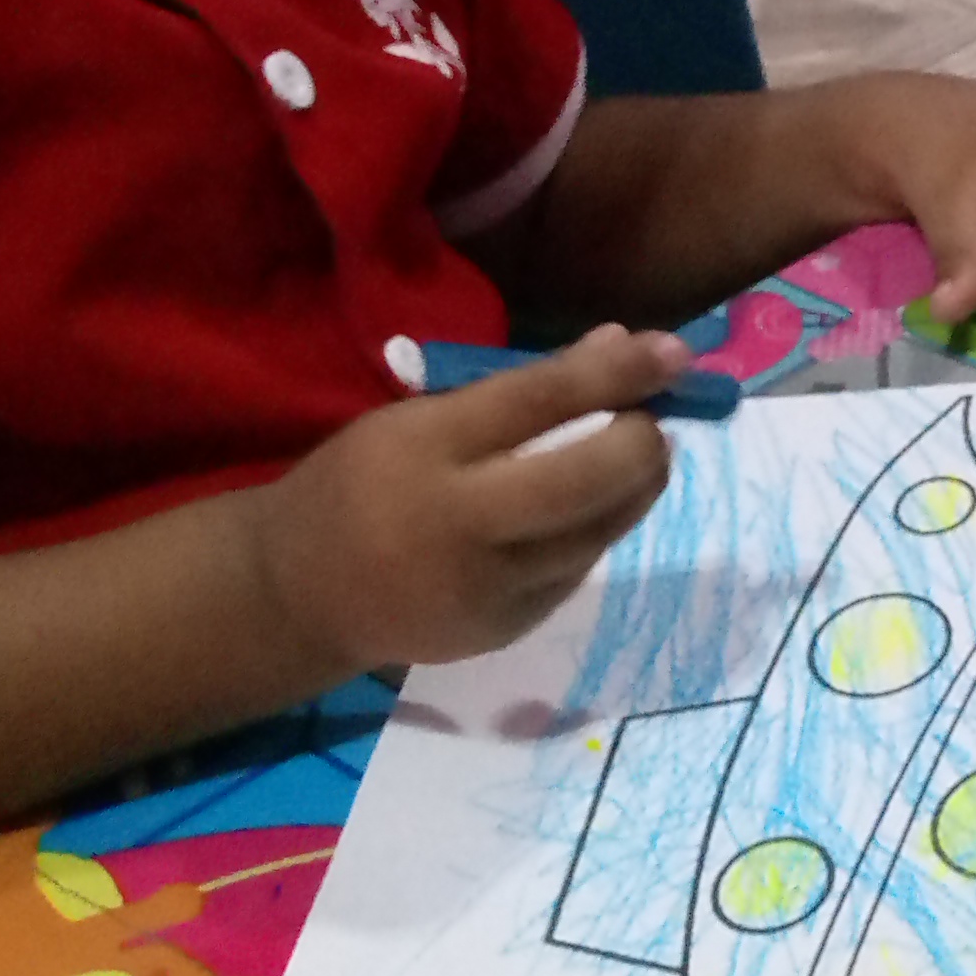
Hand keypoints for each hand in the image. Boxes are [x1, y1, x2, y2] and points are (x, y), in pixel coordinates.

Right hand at [245, 323, 680, 670]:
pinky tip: (587, 508)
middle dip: (640, 442)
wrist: (302, 596)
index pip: (539, 401)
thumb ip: (515, 392)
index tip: (673, 351)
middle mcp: (462, 523)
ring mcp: (490, 585)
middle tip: (649, 419)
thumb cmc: (361, 486)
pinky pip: (577, 567)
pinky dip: (596, 529)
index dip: (616, 374)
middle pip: (587, 478)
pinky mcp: (509, 627)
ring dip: (634, 487)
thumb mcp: (415, 422)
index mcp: (426, 450)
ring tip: (634, 456)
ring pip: (599, 530)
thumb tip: (620, 348)